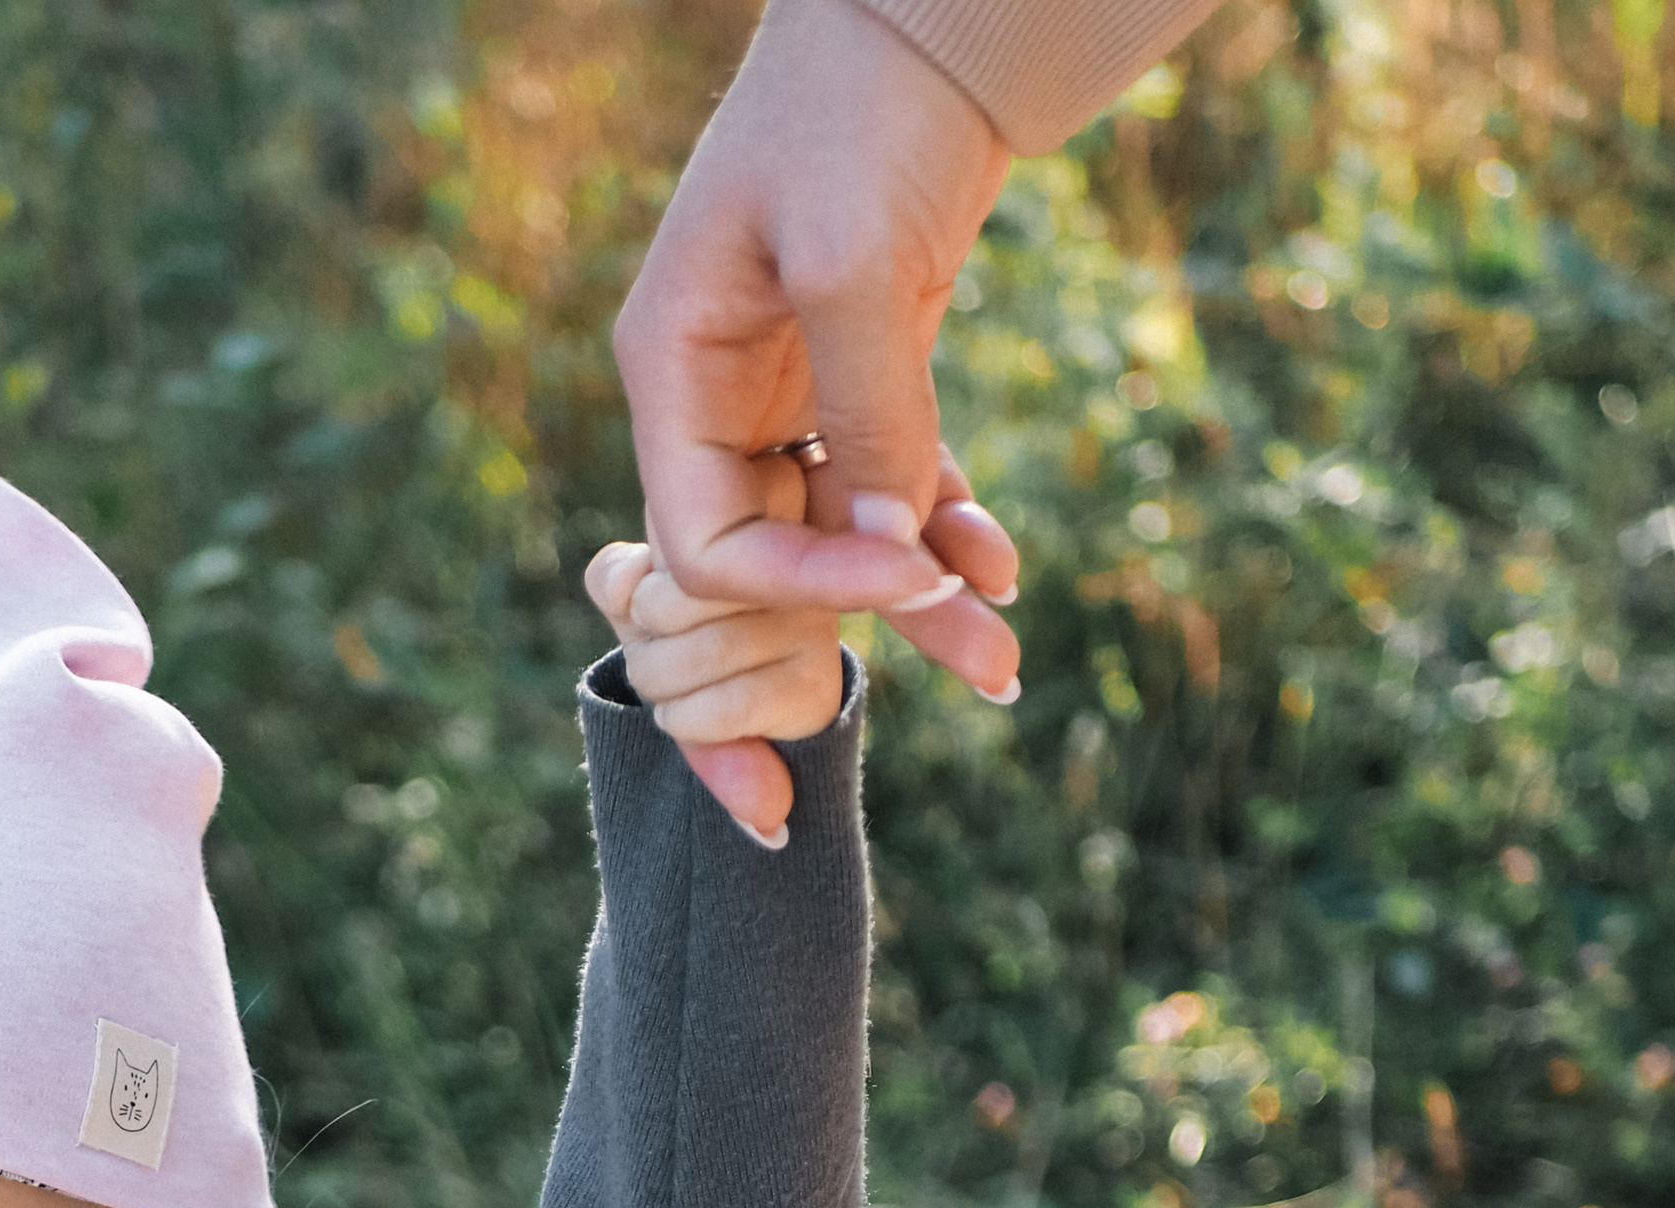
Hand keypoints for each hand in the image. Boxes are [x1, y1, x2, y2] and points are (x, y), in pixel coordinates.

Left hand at [586, 529, 843, 846]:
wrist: (736, 702)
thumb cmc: (682, 626)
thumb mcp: (635, 592)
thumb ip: (615, 578)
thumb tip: (633, 588)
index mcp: (764, 493)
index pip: (671, 539)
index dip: (642, 593)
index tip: (658, 604)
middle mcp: (801, 548)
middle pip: (679, 597)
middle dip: (646, 646)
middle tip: (662, 653)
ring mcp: (814, 617)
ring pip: (701, 656)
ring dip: (659, 688)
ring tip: (672, 684)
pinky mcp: (817, 682)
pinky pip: (726, 708)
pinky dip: (686, 722)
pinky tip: (688, 715)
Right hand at [616, 0, 1022, 824]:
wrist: (924, 23)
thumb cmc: (856, 115)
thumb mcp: (855, 266)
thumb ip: (866, 419)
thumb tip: (887, 563)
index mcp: (670, 374)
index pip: (706, 545)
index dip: (797, 589)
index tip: (895, 584)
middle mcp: (714, 402)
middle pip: (770, 566)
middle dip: (866, 628)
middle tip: (977, 676)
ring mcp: (784, 399)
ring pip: (842, 539)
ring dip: (924, 598)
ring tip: (1005, 659)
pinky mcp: (855, 384)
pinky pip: (889, 491)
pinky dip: (943, 532)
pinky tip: (1001, 568)